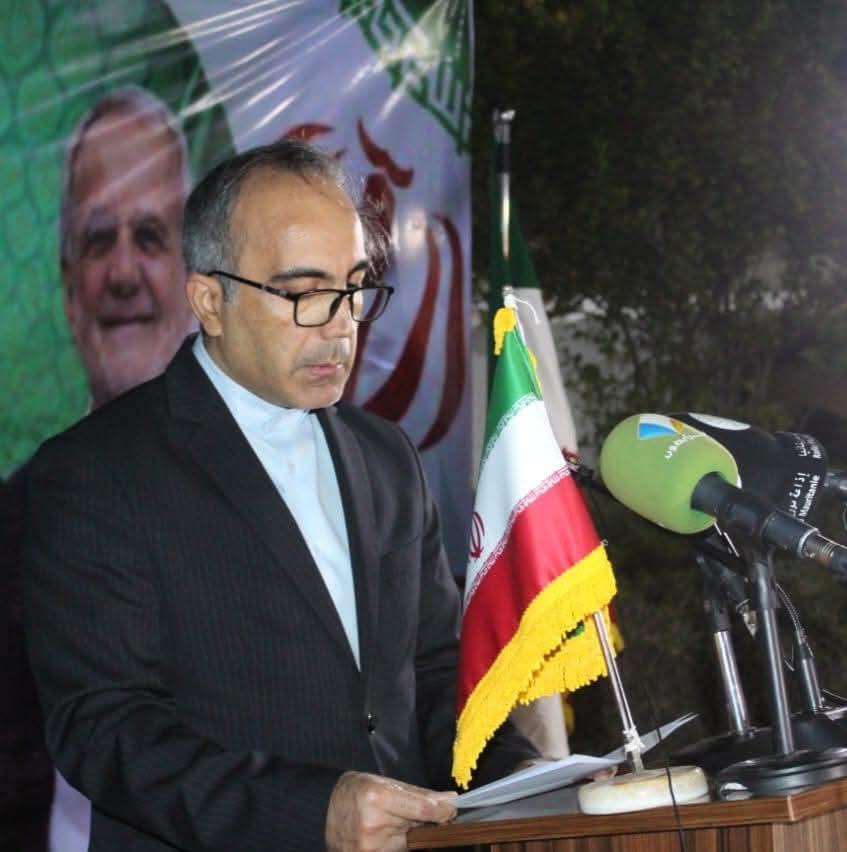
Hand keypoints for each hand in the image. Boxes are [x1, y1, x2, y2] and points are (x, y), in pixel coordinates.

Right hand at [325, 770, 456, 851]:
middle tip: (406, 815)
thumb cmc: (357, 791)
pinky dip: (395, 846)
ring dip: (405, 837)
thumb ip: (419, 794)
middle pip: (416, 829)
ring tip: (388, 824)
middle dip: (420, 824)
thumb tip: (450, 800)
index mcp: (377, 798)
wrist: (322, 809)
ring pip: (406, 846)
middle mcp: (372, 825)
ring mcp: (368, 848)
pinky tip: (384, 836)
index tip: (451, 810)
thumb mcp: (386, 783)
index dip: (442, 811)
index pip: (422, 810)